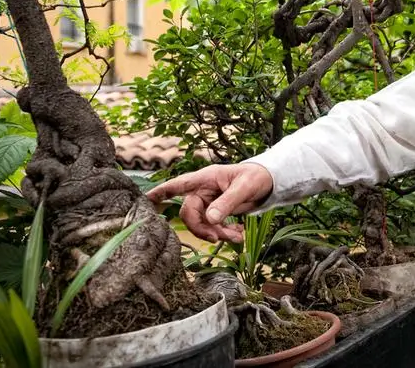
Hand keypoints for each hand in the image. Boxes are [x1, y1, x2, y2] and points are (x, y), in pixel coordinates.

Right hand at [146, 163, 273, 243]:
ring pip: (202, 223)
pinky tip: (239, 235)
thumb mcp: (244, 187)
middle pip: (189, 213)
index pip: (177, 185)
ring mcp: (209, 202)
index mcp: (206, 179)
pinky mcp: (217, 211)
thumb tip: (210, 219)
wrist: (270, 182)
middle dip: (202, 228)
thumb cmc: (256, 176)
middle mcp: (203, 190)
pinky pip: (213, 226)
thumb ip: (227, 203)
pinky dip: (225, 233)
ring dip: (217, 233)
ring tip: (237, 237)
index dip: (160, 193)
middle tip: (218, 238)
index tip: (144, 201)